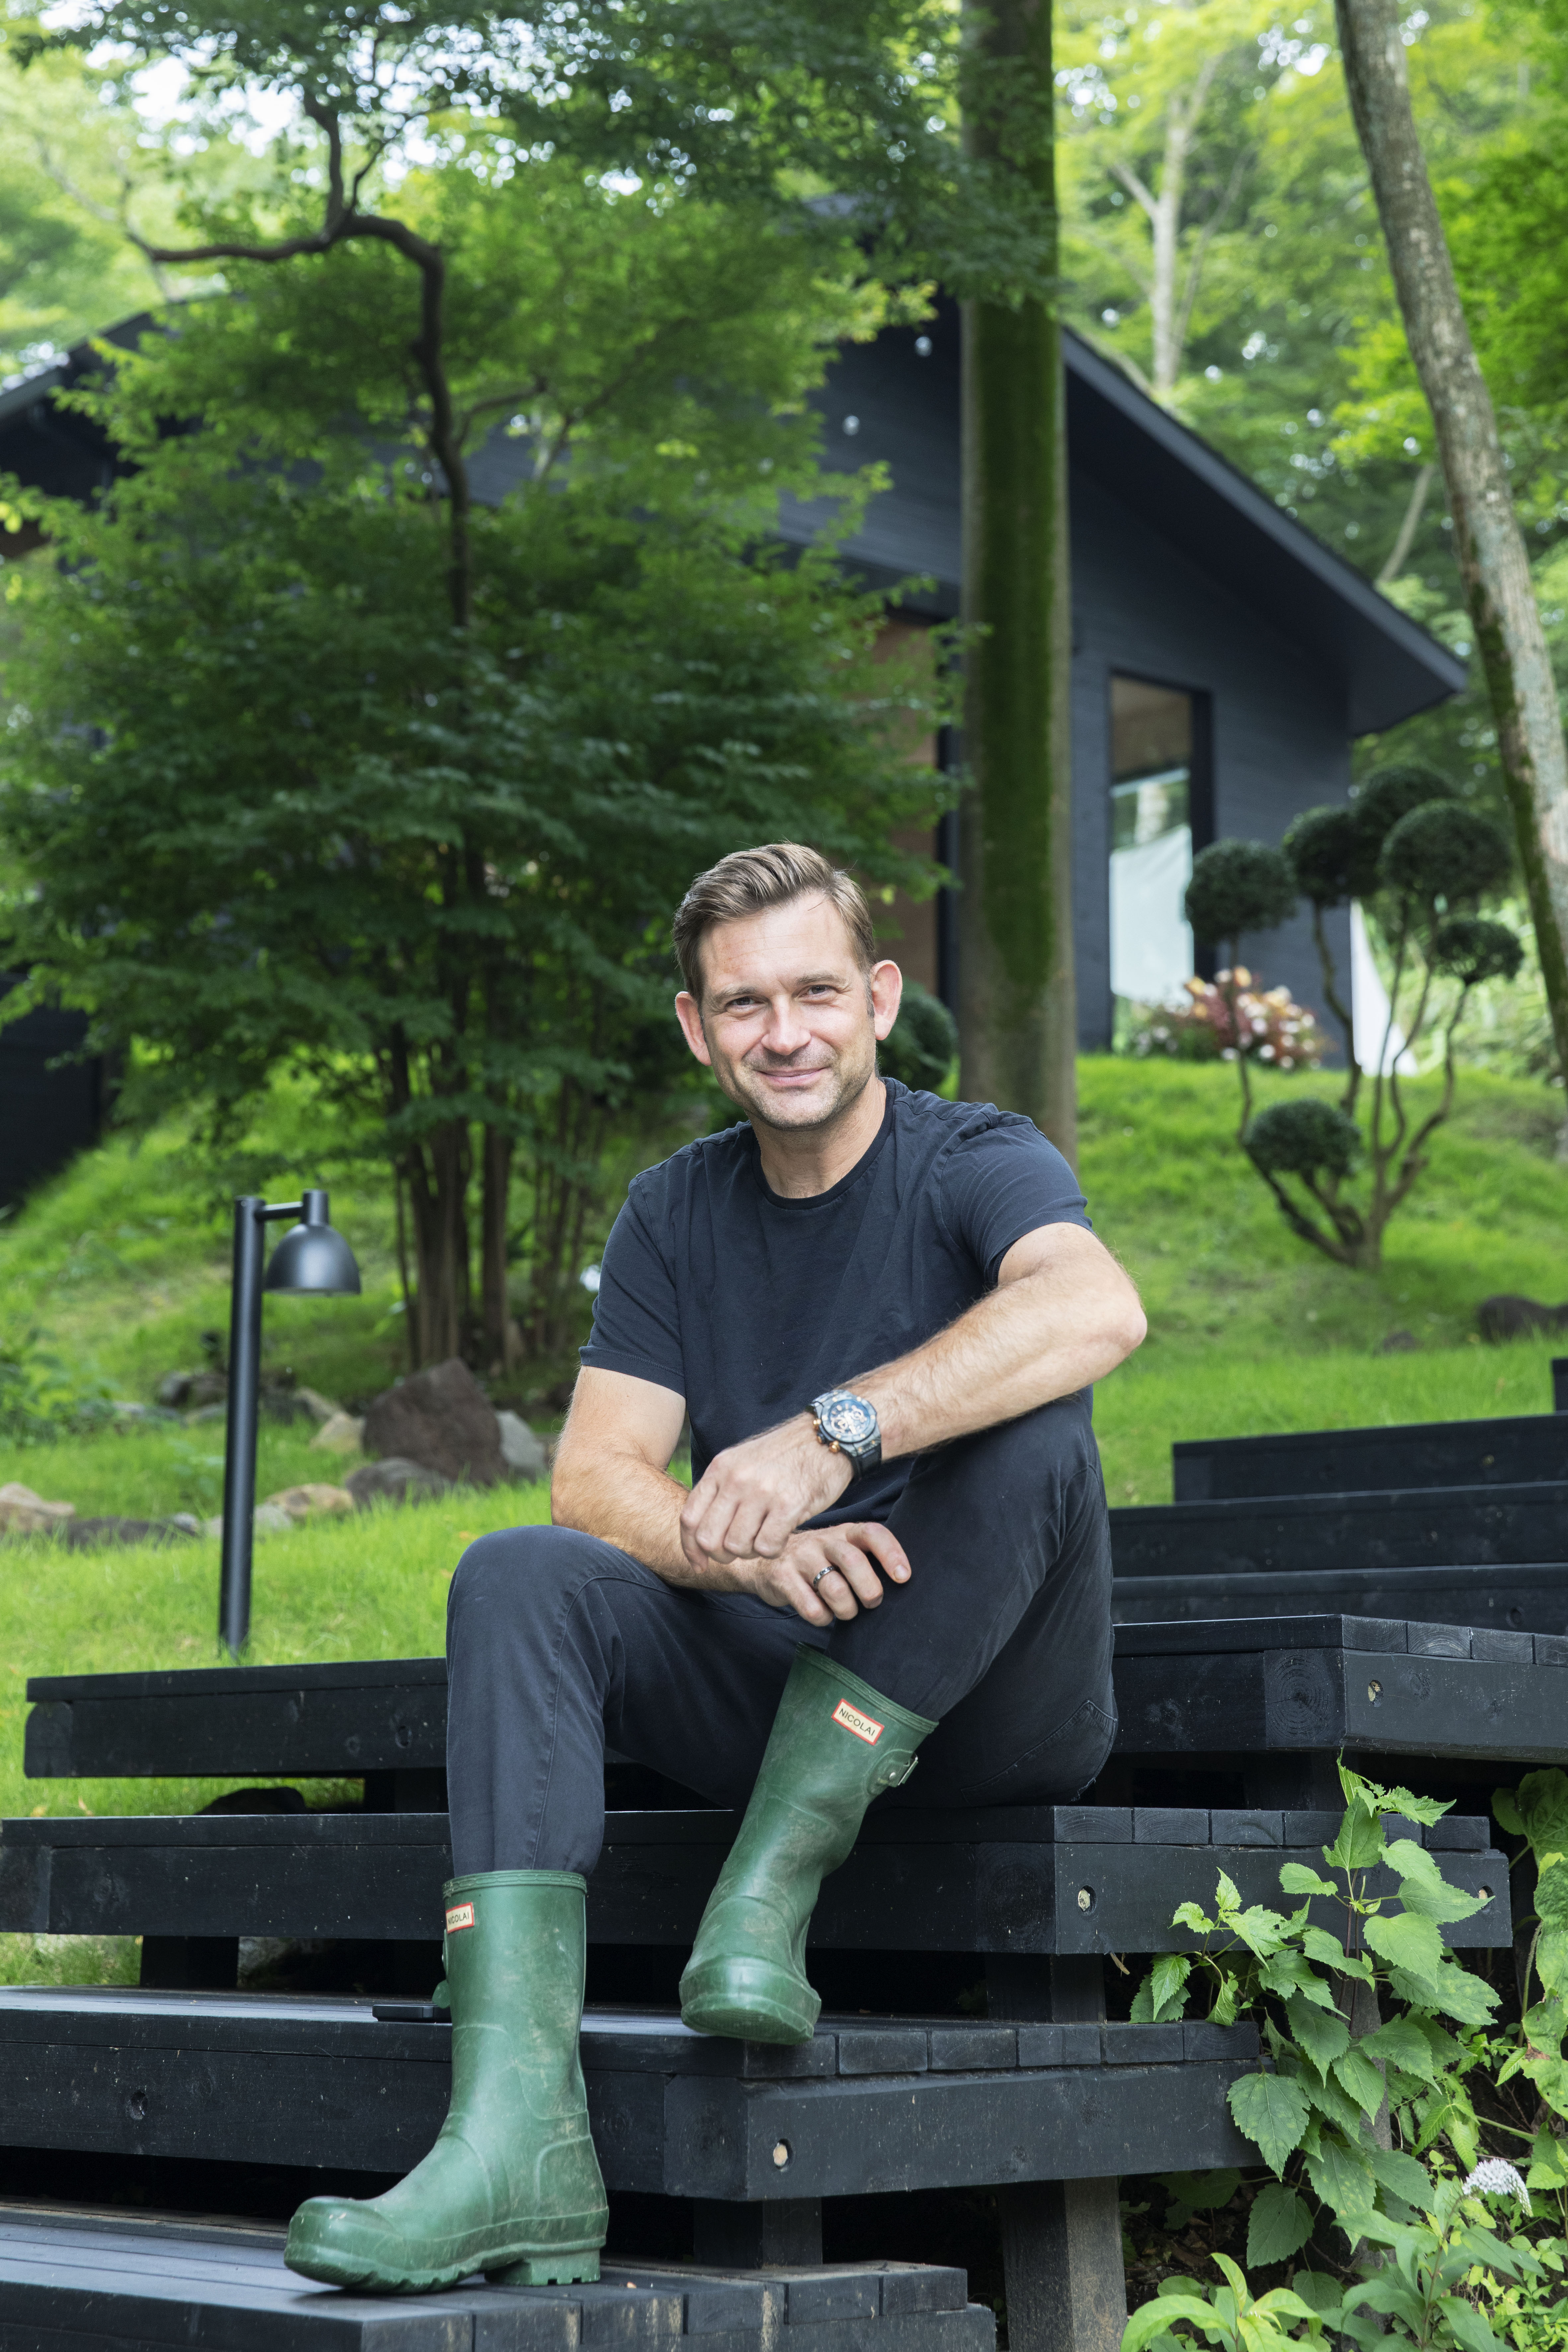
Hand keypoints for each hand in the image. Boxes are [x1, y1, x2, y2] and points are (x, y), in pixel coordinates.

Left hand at [680, 1415, 854, 1570]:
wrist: (828, 1436)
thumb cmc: (785, 1455)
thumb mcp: (742, 1462)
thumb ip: (721, 1490)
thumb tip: (701, 1533)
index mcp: (720, 1469)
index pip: (690, 1519)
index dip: (691, 1549)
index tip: (700, 1564)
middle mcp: (736, 1479)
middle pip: (709, 1539)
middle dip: (721, 1555)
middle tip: (740, 1551)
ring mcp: (761, 1492)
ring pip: (737, 1547)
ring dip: (750, 1553)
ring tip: (764, 1538)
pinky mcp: (789, 1504)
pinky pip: (767, 1548)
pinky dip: (772, 1550)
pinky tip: (782, 1536)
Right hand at [728, 1524, 910, 1625]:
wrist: (763, 1562)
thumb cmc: (816, 1561)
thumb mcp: (839, 1550)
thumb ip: (864, 1558)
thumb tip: (900, 1584)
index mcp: (844, 1533)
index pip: (873, 1533)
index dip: (891, 1554)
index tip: (903, 1577)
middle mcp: (823, 1541)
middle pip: (853, 1562)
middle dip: (869, 1589)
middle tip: (871, 1602)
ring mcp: (800, 1558)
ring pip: (834, 1589)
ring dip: (847, 1609)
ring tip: (846, 1612)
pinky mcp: (782, 1578)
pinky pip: (811, 1608)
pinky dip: (823, 1618)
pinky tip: (822, 1614)